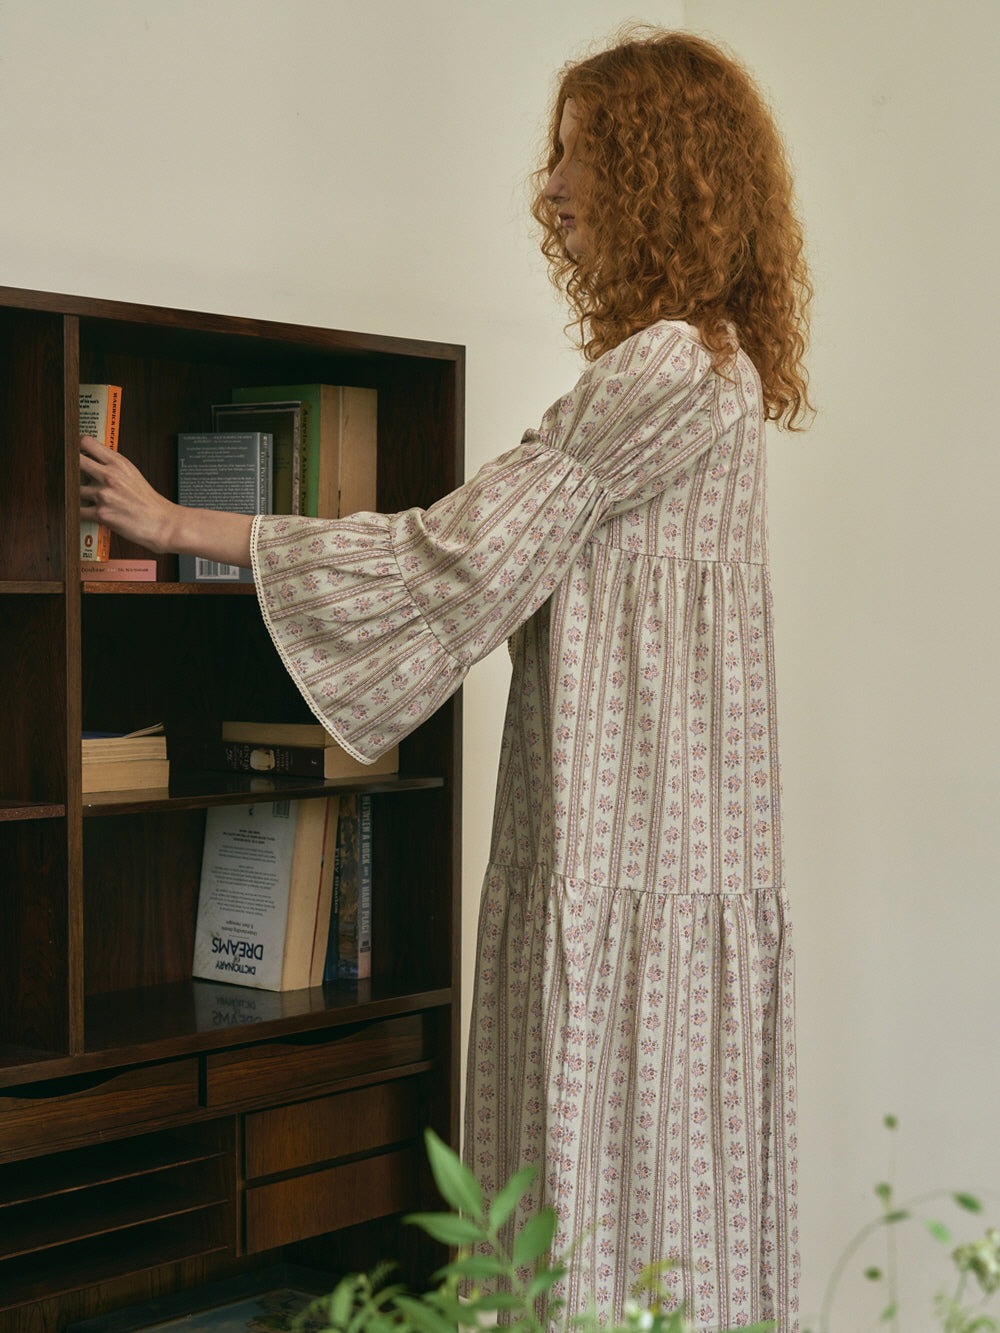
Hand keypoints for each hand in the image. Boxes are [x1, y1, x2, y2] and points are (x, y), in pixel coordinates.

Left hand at [80, 435, 253, 566]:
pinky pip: (78, 510)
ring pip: (73, 489)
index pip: (86, 443)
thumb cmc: (149, 501)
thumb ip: (112, 464)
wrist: (162, 523)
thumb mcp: (133, 473)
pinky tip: (84, 511)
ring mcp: (104, 495)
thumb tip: (91, 459)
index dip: (75, 446)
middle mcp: (109, 476)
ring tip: (82, 497)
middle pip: (74, 462)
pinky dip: (78, 512)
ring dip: (75, 494)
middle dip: (69, 468)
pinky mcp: (101, 514)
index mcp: (118, 463)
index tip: (71, 450)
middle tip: (68, 473)